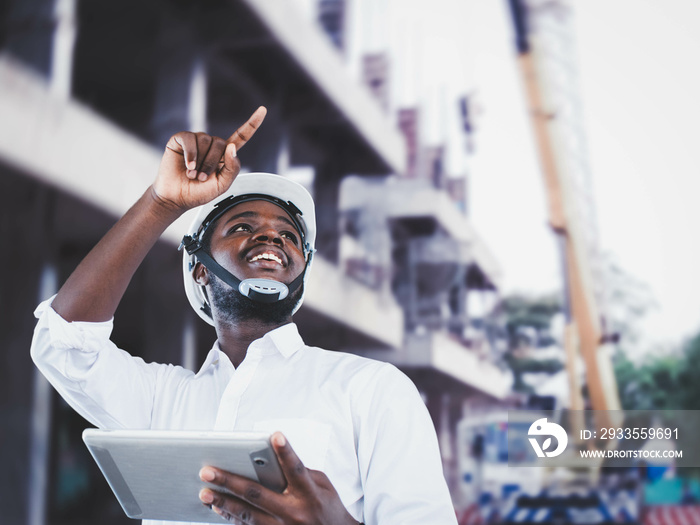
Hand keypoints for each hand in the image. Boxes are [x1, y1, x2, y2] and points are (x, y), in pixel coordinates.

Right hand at [152, 106, 266, 212]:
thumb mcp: (222, 185)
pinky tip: (187, 166)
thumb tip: (232, 147)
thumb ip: (232, 168)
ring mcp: (196, 140)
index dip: (252, 124)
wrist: (176, 197)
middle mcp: (211, 145)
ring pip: (206, 139)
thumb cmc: (199, 192)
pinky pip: (190, 139)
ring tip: (192, 174)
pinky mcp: (181, 139)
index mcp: (225, 155)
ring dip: (200, 161)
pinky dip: (190, 154)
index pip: (241, 136)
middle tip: (202, 178)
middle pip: (221, 143)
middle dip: (212, 163)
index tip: (263, 109)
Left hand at [198, 432, 359, 524]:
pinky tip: (218, 508)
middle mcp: (294, 512)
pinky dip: (232, 518)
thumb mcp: (324, 487)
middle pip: (258, 494)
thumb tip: (275, 458)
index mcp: (310, 494)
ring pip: (247, 515)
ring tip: (205, 492)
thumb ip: (302, 473)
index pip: (296, 469)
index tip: (276, 436)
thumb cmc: (329, 509)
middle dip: (231, 481)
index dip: (286, 452)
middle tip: (208, 471)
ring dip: (224, 503)